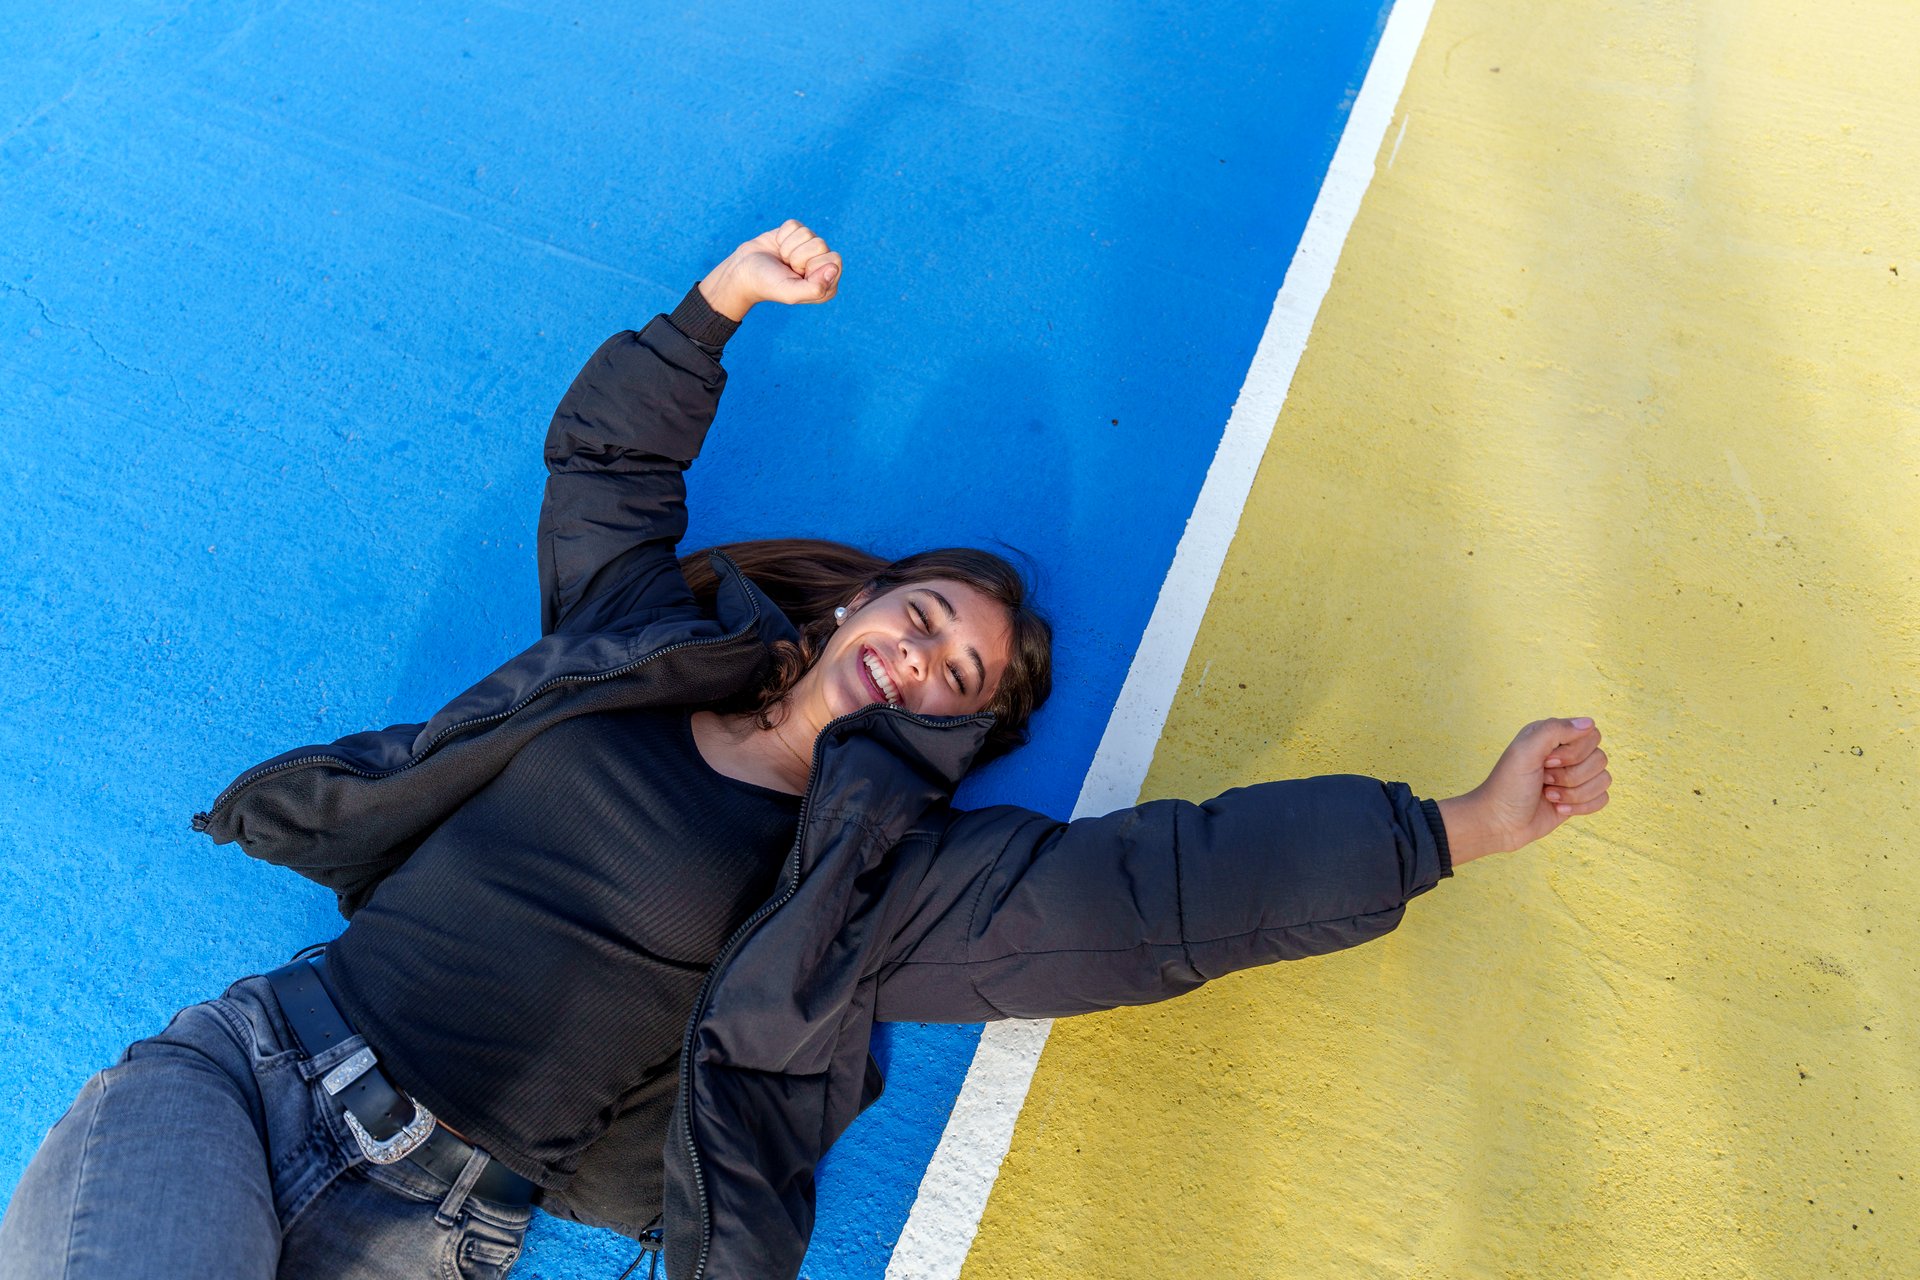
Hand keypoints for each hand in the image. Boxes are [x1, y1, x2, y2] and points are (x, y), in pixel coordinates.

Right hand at [698, 220, 842, 320]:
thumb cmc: (767, 284)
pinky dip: (782, 235)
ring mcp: (810, 248)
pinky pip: (795, 225)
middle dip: (798, 255)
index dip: (812, 265)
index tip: (798, 275)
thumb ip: (815, 288)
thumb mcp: (790, 292)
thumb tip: (834, 269)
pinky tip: (778, 247)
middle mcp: (822, 265)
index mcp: (827, 284)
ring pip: (807, 233)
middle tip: (788, 267)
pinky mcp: (796, 234)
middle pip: (821, 244)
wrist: (744, 271)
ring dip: (788, 247)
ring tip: (782, 259)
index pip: (834, 260)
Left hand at [1436, 718, 1610, 865]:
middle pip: (1600, 758)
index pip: (1590, 735)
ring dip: (1574, 793)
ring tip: (1548, 796)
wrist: (1500, 823)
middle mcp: (1566, 753)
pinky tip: (1558, 809)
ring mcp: (1574, 776)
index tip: (1546, 762)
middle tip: (1544, 780)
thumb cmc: (1508, 785)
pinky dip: (1581, 807)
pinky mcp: (1579, 798)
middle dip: (1571, 776)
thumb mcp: (1525, 751)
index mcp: (1553, 735)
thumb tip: (1589, 723)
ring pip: (1603, 780)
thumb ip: (1554, 730)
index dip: (1573, 752)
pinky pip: (1602, 798)